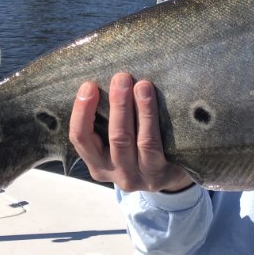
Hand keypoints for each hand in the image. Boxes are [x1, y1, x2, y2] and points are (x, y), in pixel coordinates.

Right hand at [69, 72, 193, 192]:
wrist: (173, 178)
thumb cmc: (139, 147)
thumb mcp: (118, 141)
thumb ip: (109, 119)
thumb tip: (106, 77)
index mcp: (98, 164)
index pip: (80, 138)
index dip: (82, 111)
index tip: (88, 86)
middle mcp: (117, 174)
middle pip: (115, 138)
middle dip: (117, 105)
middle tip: (121, 77)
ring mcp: (140, 177)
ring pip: (137, 141)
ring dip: (140, 110)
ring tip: (142, 85)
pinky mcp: (161, 175)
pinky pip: (155, 146)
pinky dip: (153, 122)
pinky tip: (160, 102)